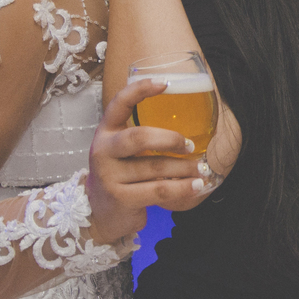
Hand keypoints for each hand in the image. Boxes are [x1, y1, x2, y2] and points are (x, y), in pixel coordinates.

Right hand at [84, 78, 214, 250]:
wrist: (97, 214)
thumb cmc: (119, 175)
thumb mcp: (121, 151)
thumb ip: (142, 136)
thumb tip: (189, 123)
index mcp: (106, 132)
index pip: (119, 103)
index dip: (141, 90)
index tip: (165, 84)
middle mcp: (103, 151)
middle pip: (139, 138)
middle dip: (171, 140)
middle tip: (191, 145)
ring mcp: (110, 176)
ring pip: (155, 167)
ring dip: (184, 168)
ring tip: (201, 169)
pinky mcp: (121, 199)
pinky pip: (159, 190)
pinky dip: (182, 188)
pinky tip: (197, 186)